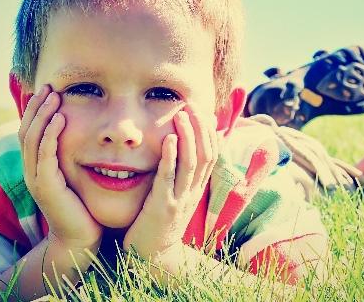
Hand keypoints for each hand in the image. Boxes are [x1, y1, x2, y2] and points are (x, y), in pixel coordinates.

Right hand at [19, 84, 102, 249]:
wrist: (81, 238)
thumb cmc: (83, 207)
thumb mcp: (74, 176)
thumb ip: (72, 157)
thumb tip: (84, 134)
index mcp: (36, 167)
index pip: (30, 132)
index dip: (36, 110)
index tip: (48, 90)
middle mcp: (31, 171)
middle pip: (26, 131)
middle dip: (37, 106)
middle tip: (49, 86)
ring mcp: (36, 179)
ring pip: (32, 139)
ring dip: (43, 115)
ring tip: (54, 95)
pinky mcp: (47, 186)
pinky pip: (45, 155)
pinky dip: (51, 135)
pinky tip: (60, 119)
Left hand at [122, 104, 218, 259]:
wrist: (151, 260)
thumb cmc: (157, 225)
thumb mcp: (174, 197)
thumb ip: (178, 175)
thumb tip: (179, 149)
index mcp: (197, 189)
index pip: (212, 154)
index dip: (209, 131)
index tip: (201, 110)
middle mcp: (193, 193)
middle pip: (206, 154)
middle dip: (200, 127)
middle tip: (191, 105)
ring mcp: (180, 200)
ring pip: (192, 163)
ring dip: (188, 136)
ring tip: (180, 115)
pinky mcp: (163, 208)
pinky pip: (169, 179)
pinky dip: (171, 158)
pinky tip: (168, 140)